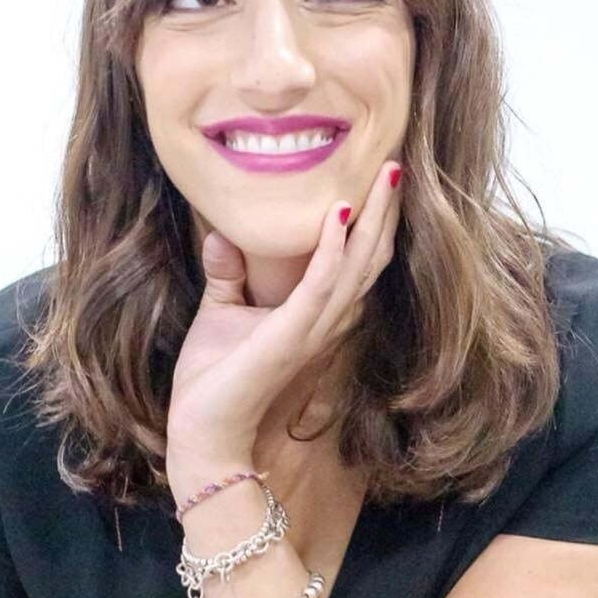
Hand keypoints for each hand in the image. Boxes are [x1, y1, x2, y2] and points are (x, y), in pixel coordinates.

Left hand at [165, 159, 402, 467]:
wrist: (202, 433)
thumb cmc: (214, 380)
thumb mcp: (221, 313)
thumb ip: (229, 276)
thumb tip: (220, 234)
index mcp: (314, 314)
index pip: (355, 260)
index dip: (373, 221)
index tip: (379, 178)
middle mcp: (325, 319)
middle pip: (369, 258)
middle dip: (385, 211)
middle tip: (394, 164)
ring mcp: (312, 329)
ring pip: (356, 266)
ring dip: (372, 220)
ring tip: (384, 176)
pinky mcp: (290, 336)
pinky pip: (320, 286)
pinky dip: (331, 250)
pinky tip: (337, 214)